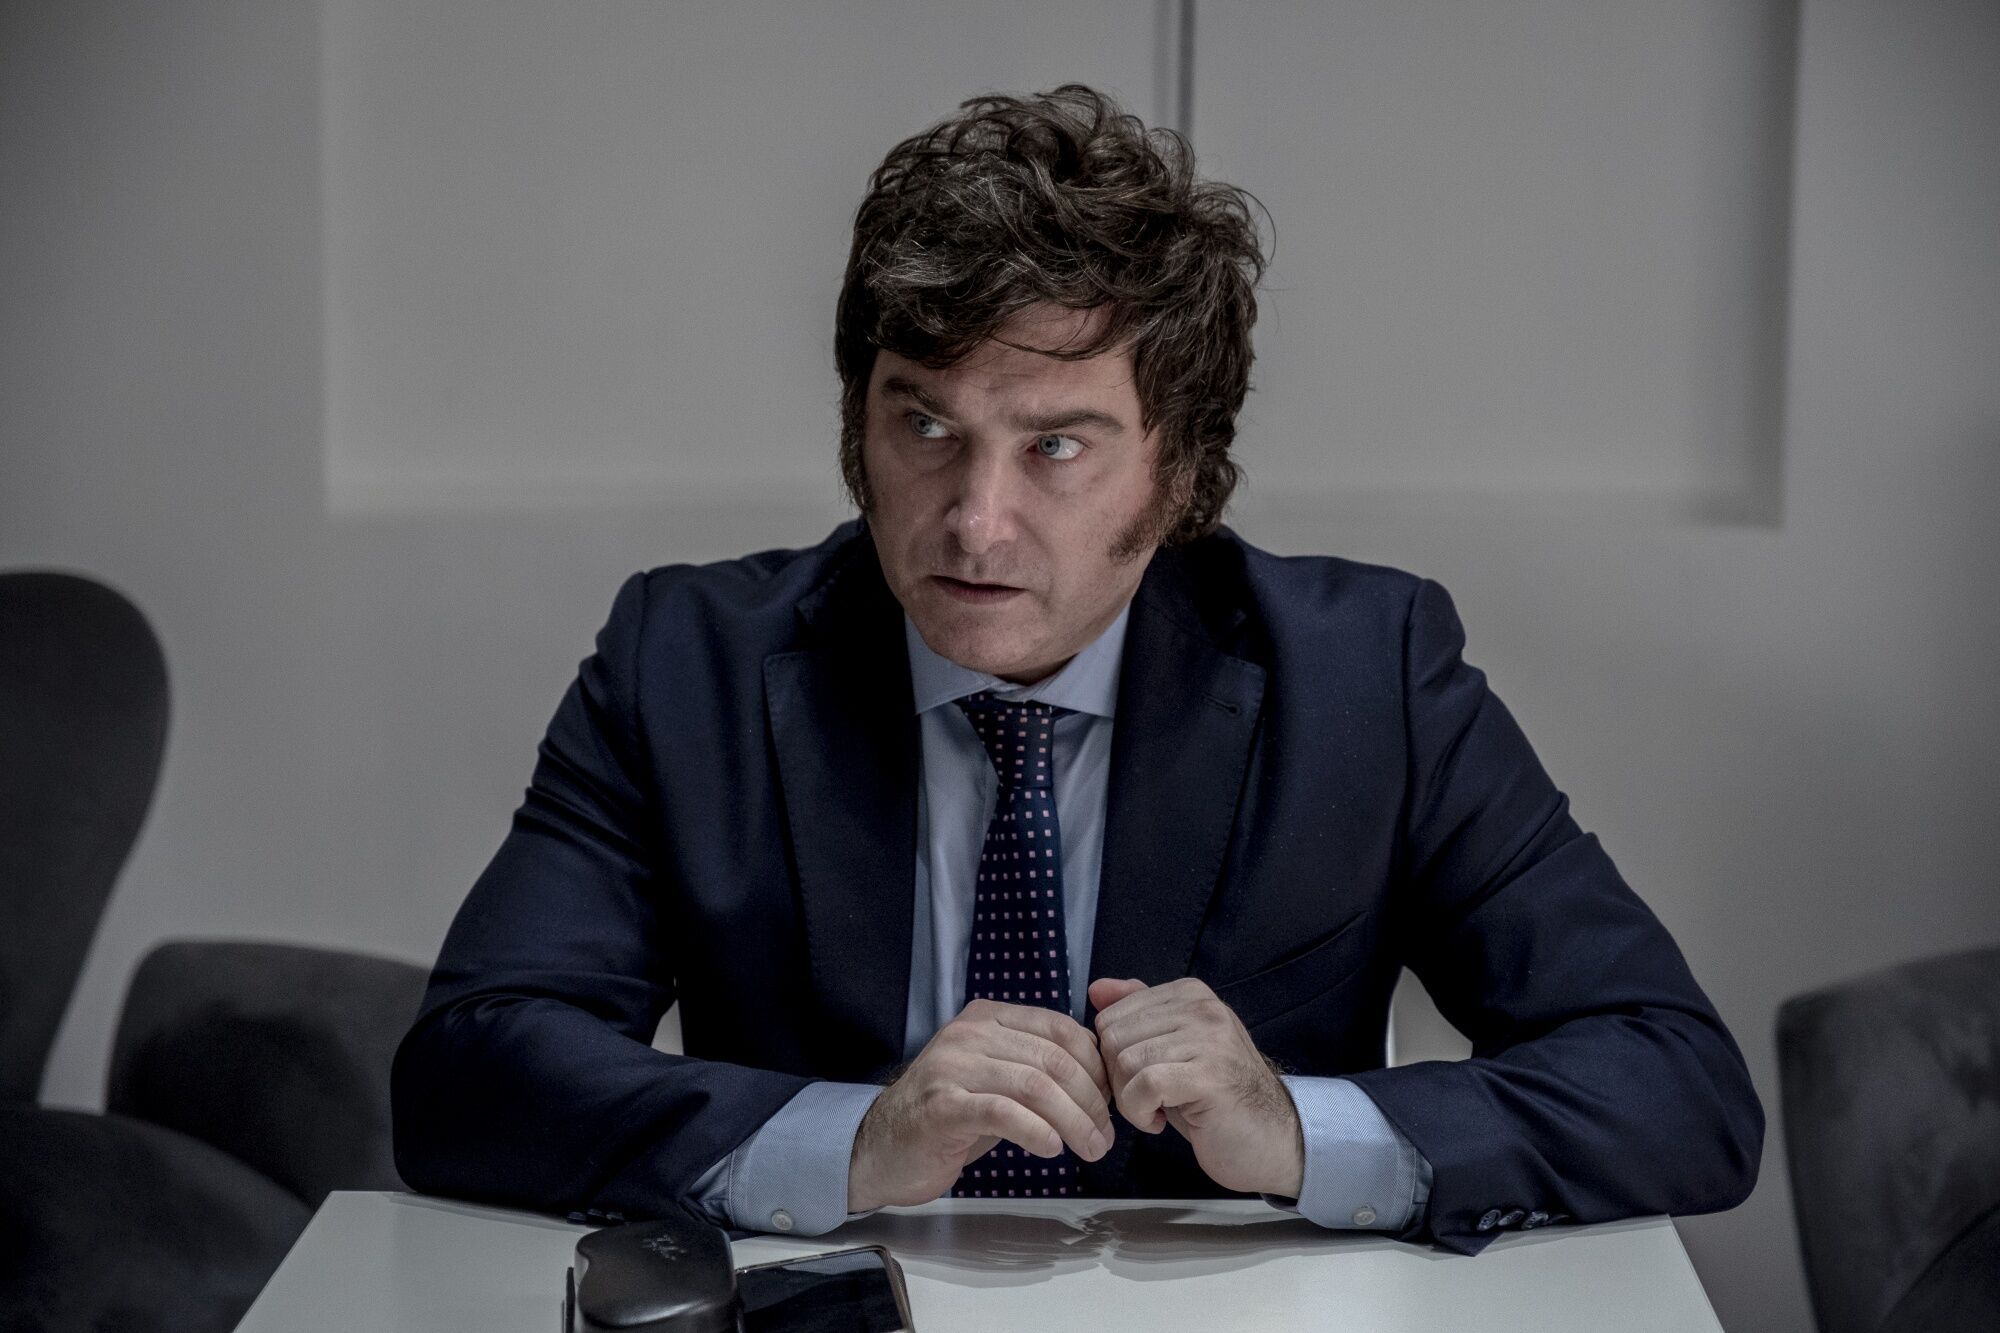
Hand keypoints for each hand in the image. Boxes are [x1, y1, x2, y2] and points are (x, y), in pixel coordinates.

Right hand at [847, 998, 1115, 1211]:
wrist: (880, 1148)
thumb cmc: (949, 1117)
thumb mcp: (996, 1079)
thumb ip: (1037, 1067)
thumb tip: (1101, 1078)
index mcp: (988, 1018)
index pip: (1060, 1028)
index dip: (1095, 1065)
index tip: (1110, 1101)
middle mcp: (969, 1033)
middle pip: (1052, 1058)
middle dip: (1091, 1100)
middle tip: (1105, 1136)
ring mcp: (952, 1067)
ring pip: (1034, 1085)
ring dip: (1074, 1121)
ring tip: (1091, 1149)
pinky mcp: (942, 1106)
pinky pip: (1003, 1112)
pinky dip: (1037, 1131)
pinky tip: (1052, 1149)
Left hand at [1088, 977, 1304, 1198]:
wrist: (1271, 1139)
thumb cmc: (1215, 1099)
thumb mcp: (1172, 1050)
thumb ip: (1138, 1015)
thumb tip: (1096, 989)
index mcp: (1190, 994)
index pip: (1111, 1015)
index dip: (1112, 1058)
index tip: (1140, 1079)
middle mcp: (1201, 1007)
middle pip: (1113, 1037)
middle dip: (1118, 1080)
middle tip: (1146, 1100)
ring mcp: (1209, 1039)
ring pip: (1126, 1063)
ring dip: (1129, 1101)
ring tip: (1156, 1110)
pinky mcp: (1209, 1075)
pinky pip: (1143, 1087)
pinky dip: (1140, 1113)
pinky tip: (1159, 1122)